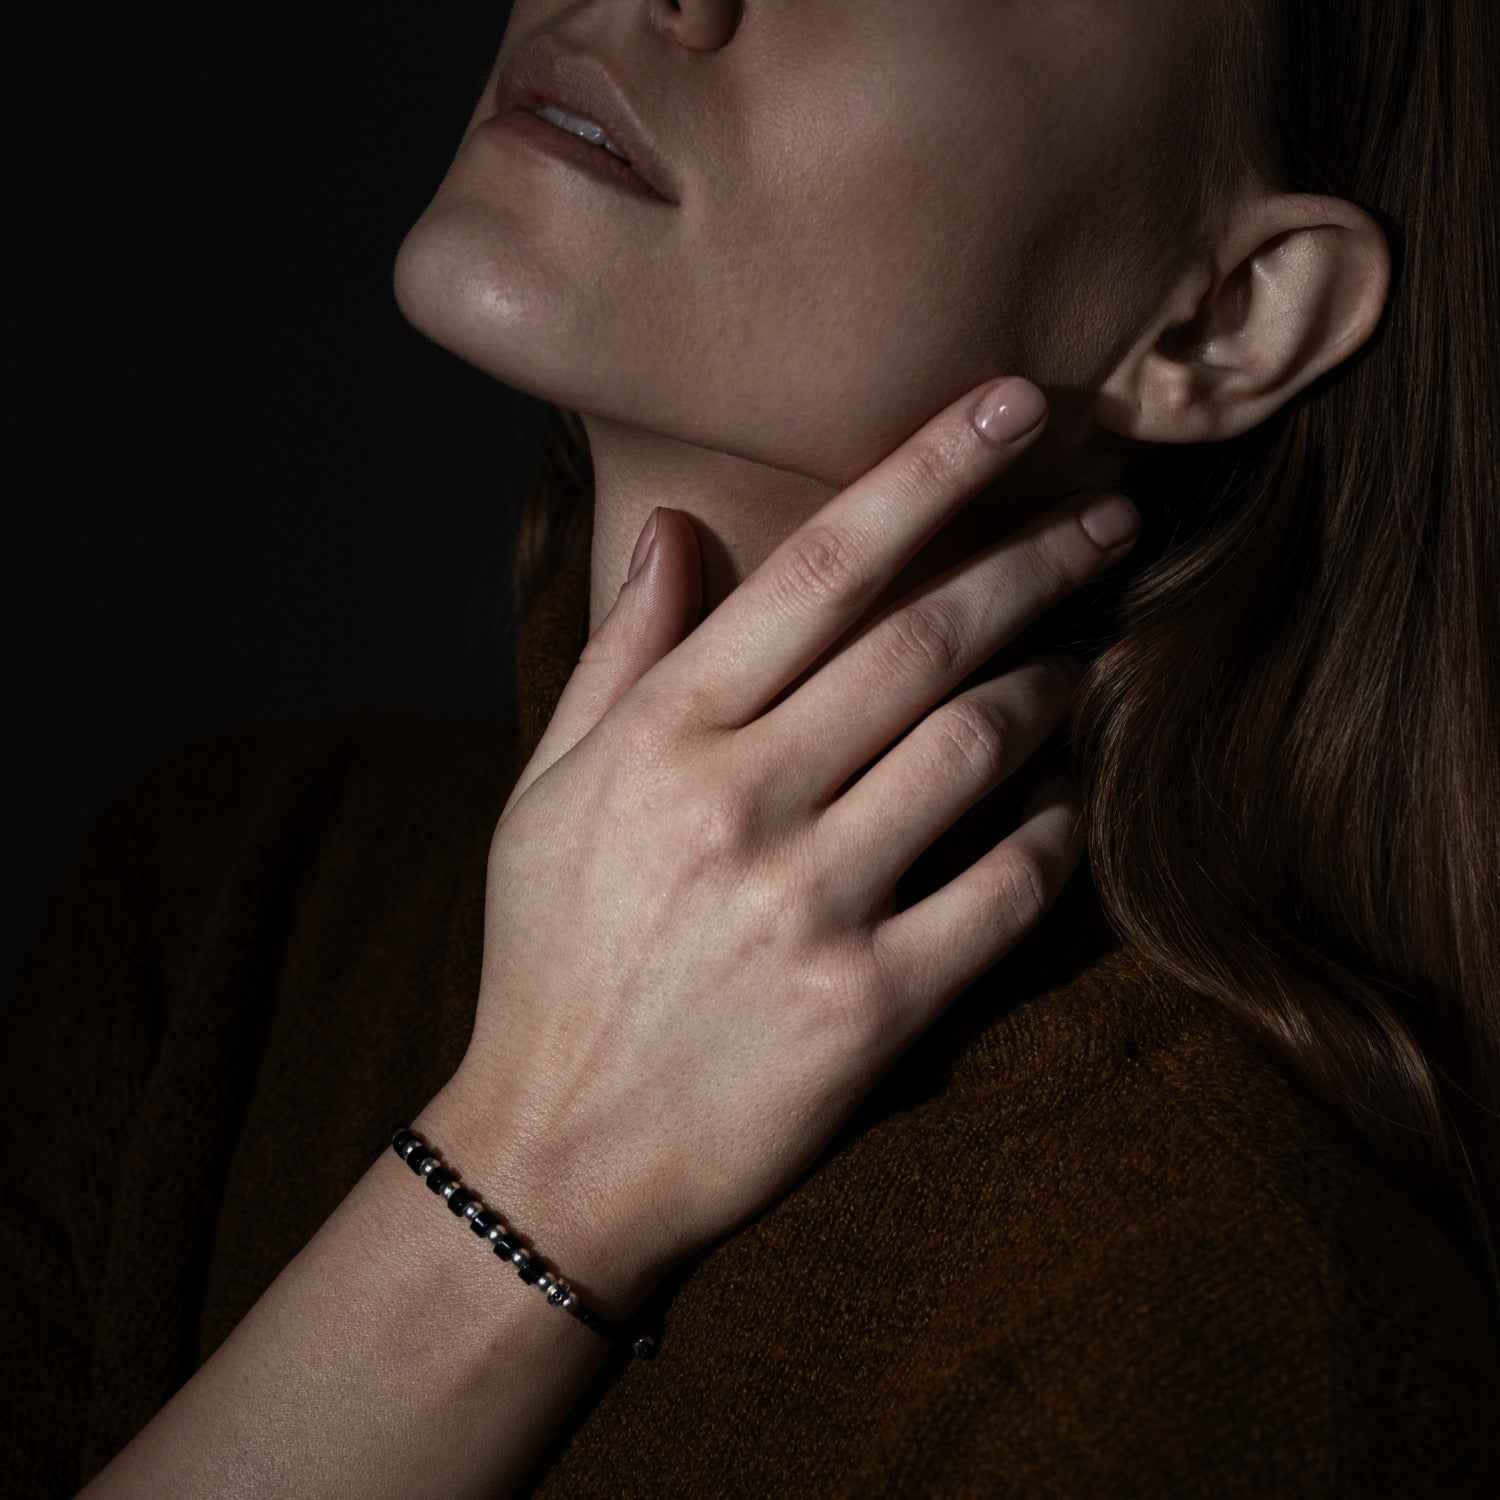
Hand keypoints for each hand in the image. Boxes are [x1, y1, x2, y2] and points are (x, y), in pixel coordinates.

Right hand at [448, 377, 1139, 1311]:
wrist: (560, 1146)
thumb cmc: (550, 954)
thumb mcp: (548, 791)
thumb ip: (619, 653)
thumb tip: (666, 525)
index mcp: (662, 735)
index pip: (820, 566)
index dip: (931, 470)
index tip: (1018, 403)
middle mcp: (740, 802)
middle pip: (926, 639)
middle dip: (1036, 559)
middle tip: (1111, 517)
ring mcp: (810, 906)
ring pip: (979, 746)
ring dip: (1050, 684)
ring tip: (1081, 657)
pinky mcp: (870, 1006)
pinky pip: (1006, 889)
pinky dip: (1056, 833)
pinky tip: (1068, 803)